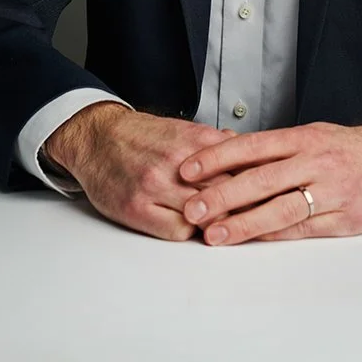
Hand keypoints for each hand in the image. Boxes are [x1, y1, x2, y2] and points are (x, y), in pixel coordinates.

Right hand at [45, 102, 238, 239]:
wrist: (99, 137)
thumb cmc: (143, 137)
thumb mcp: (183, 129)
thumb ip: (215, 143)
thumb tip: (246, 152)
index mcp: (194, 140)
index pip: (240, 170)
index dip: (253, 187)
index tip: (263, 198)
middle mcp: (177, 162)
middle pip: (226, 194)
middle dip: (238, 209)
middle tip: (247, 218)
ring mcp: (155, 186)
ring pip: (204, 216)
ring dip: (213, 223)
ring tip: (217, 224)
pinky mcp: (137, 208)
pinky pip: (178, 232)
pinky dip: (188, 232)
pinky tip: (187, 225)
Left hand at [177, 121, 361, 244]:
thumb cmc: (352, 149)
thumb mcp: (316, 136)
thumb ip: (278, 149)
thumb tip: (229, 157)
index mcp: (305, 137)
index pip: (254, 145)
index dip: (218, 157)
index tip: (188, 169)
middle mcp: (316, 161)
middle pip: (262, 178)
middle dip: (223, 195)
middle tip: (191, 209)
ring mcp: (333, 191)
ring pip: (281, 208)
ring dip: (244, 223)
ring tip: (214, 234)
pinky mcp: (347, 218)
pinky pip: (305, 229)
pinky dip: (276, 235)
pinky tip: (253, 240)